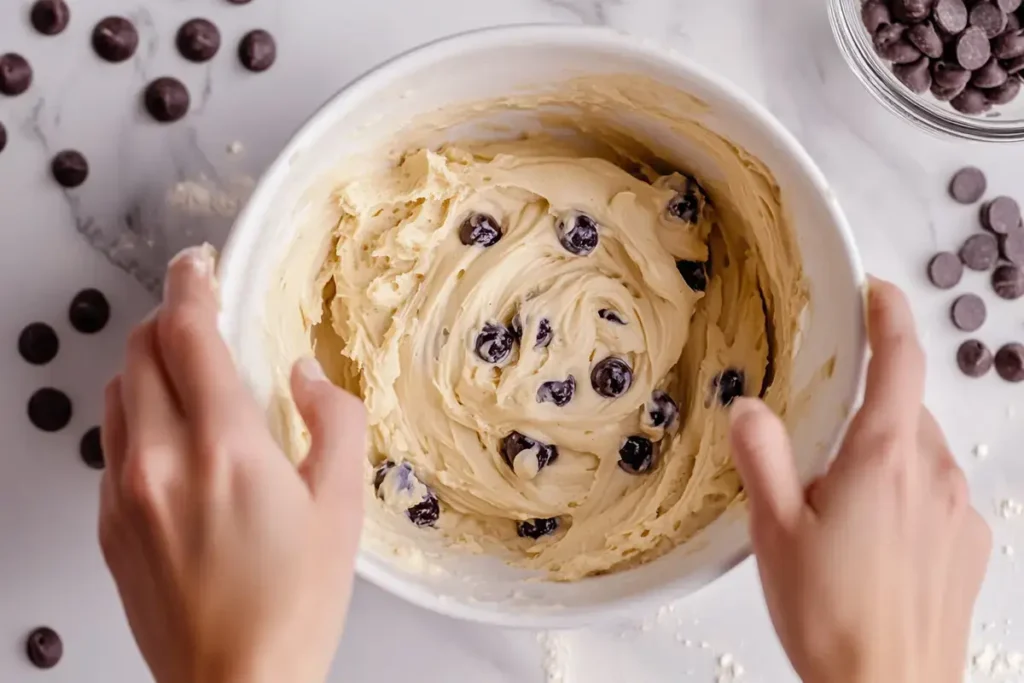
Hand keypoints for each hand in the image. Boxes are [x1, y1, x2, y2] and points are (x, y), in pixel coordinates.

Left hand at [98, 246, 366, 682]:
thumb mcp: (343, 506)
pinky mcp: (109, 522)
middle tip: (203, 318)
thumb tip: (305, 374)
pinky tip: (177, 443)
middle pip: (140, 348)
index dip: (191, 282)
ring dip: (150, 365)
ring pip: (118, 390)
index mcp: (227, 449)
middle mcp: (161, 461)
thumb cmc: (294, 603)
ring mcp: (125, 492)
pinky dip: (139, 417)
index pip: (188, 332)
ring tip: (191, 380)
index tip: (199, 263)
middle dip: (171, 318)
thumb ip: (334, 419)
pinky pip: (112, 442)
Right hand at [729, 279, 990, 682]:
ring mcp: (958, 512)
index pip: (901, 362)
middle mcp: (932, 475)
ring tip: (839, 512)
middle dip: (867, 413)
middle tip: (819, 456)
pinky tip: (872, 542)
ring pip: (921, 453)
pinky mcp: (970, 546)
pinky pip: (938, 494)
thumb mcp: (774, 530)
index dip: (890, 317)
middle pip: (907, 411)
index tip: (878, 291)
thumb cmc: (832, 616)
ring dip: (884, 459)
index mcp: (882, 459)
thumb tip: (750, 407)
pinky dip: (907, 496)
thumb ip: (763, 457)